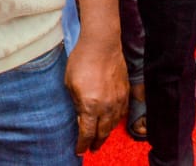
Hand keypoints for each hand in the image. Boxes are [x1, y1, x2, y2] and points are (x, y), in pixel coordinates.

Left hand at [65, 37, 127, 153]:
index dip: (83, 143)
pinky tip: (111, 122)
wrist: (102, 44)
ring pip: (113, 124)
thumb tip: (80, 116)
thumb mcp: (70, 83)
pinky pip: (122, 113)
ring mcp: (118, 100)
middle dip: (96, 142)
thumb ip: (75, 102)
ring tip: (100, 137)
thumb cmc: (81, 60)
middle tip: (91, 148)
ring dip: (106, 133)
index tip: (80, 150)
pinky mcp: (125, 92)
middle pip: (102, 132)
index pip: (87, 132)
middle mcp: (106, 106)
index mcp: (90, 105)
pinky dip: (115, 121)